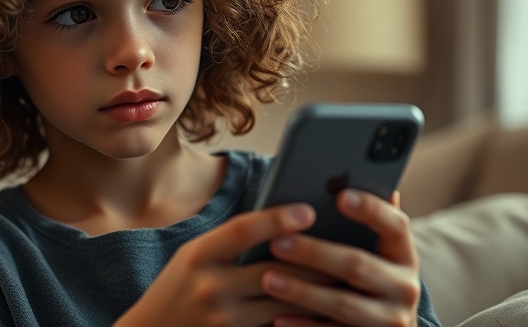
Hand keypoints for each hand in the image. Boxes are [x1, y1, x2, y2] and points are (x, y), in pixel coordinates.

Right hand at [114, 203, 327, 326]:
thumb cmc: (176, 290)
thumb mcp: (192, 257)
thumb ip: (229, 242)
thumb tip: (280, 224)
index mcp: (197, 255)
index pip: (243, 229)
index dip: (278, 218)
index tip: (309, 210)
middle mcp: (210, 287)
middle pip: (275, 270)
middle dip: (316, 260)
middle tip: (350, 248)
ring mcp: (224, 320)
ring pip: (286, 304)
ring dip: (319, 293)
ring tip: (348, 279)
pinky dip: (303, 319)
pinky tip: (324, 312)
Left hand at [261, 190, 420, 326]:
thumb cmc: (364, 276)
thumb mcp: (370, 249)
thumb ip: (360, 222)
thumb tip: (342, 180)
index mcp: (403, 254)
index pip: (395, 225)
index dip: (371, 210)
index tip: (340, 196)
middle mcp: (404, 287)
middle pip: (358, 265)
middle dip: (314, 252)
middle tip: (277, 242)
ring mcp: (390, 319)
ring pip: (343, 304)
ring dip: (302, 291)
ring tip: (267, 278)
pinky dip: (304, 326)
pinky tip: (277, 317)